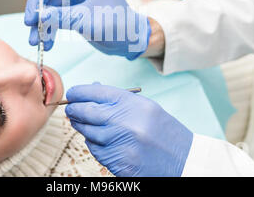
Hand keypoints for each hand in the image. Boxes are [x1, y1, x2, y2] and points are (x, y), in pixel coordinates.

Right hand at [23, 0, 150, 59]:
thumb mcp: (90, 21)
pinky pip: (53, 17)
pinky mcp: (72, 13)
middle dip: (37, 4)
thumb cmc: (119, 25)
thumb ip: (64, 17)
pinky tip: (45, 43)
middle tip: (30, 21)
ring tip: (34, 40)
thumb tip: (40, 16)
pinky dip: (48, 29)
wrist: (129, 42)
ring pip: (48, 5)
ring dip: (40, 22)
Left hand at [65, 83, 192, 176]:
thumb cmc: (164, 132)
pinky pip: (95, 150)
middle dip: (74, 108)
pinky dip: (93, 143)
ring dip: (82, 126)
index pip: (97, 92)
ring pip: (88, 132)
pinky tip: (98, 139)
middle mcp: (124, 122)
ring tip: (81, 122)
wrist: (183, 161)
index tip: (73, 93)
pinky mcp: (117, 162)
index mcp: (133, 104)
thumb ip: (119, 100)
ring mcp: (120, 143)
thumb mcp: (146, 108)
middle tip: (70, 108)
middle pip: (87, 111)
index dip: (80, 91)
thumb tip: (92, 91)